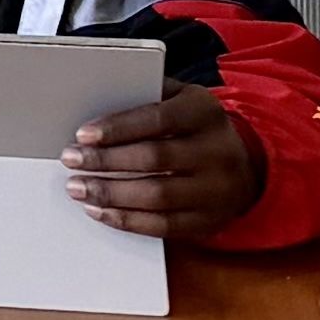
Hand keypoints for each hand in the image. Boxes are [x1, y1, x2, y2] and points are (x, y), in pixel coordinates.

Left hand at [62, 84, 264, 239]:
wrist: (247, 165)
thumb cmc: (197, 127)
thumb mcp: (182, 99)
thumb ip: (147, 93)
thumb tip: (96, 98)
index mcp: (205, 113)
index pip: (158, 119)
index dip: (118, 127)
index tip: (83, 135)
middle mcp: (217, 152)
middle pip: (155, 158)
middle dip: (106, 161)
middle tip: (71, 160)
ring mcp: (217, 191)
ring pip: (158, 196)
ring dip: (111, 194)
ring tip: (79, 188)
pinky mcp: (210, 221)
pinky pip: (165, 226)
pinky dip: (127, 220)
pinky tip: (101, 211)